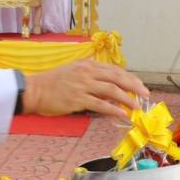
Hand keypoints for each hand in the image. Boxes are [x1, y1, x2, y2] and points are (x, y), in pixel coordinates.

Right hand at [22, 60, 148, 120]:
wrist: (34, 90)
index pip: (114, 70)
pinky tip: (123, 114)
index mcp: (87, 65)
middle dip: (134, 86)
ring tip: (137, 107)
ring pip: (112, 91)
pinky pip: (101, 105)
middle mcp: (87, 72)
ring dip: (128, 99)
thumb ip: (90, 76)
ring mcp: (83, 85)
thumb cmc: (52, 83)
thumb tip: (108, 88)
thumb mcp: (73, 72)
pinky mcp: (78, 99)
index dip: (130, 78)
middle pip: (117, 78)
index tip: (139, 86)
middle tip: (145, 95)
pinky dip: (114, 110)